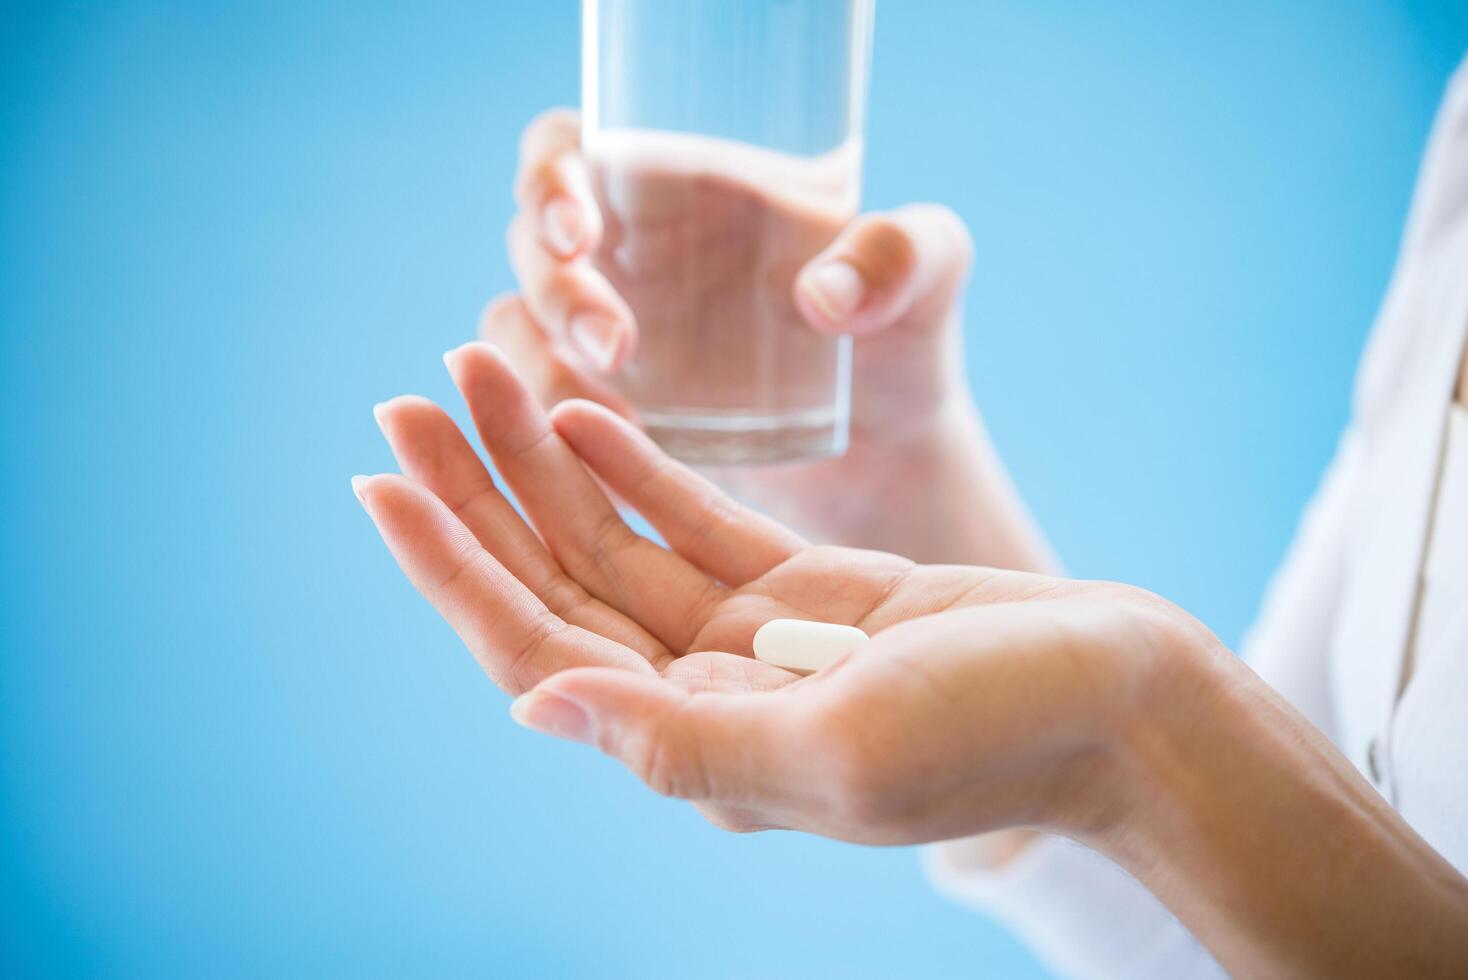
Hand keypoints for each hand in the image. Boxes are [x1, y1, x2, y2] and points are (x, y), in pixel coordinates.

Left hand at [355, 342, 1198, 842]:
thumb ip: (681, 737)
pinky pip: (690, 520)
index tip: (380, 482)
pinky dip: (633, 463)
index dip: (452, 570)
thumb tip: (536, 704)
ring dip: (545, 460)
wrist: (1123, 700)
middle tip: (404, 397)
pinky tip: (580, 406)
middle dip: (478, 495)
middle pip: (557, 587)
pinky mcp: (801, 590)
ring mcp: (750, 640)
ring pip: (615, 542)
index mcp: (696, 751)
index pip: (535, 653)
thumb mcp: (838, 751)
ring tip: (482, 366)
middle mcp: (704, 698)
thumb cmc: (1000, 735)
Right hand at [493, 109, 1048, 566]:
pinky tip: (612, 447)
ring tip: (622, 407)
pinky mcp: (598, 416)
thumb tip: (821, 295)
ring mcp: (598, 338)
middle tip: (615, 345)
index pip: (567, 153)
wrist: (886, 452)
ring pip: (516, 329)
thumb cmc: (900, 336)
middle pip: (532, 246)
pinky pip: (534, 409)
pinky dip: (552, 426)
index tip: (580, 230)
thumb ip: (901, 255)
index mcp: (673, 187)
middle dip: (556, 290)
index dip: (550, 180)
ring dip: (541, 364)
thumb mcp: (929, 277)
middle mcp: (620, 256)